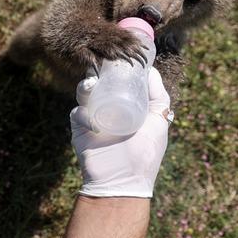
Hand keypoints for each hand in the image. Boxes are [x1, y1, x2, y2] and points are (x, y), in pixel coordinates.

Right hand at [69, 68, 172, 197]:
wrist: (122, 180)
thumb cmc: (144, 153)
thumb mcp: (158, 121)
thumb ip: (159, 97)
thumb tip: (152, 71)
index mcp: (127, 105)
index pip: (119, 80)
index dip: (118, 68)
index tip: (120, 56)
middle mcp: (109, 108)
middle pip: (100, 82)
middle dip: (99, 72)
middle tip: (102, 66)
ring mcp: (93, 117)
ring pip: (85, 93)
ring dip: (86, 86)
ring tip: (91, 84)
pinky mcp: (80, 128)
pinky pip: (78, 112)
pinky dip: (84, 113)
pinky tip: (94, 122)